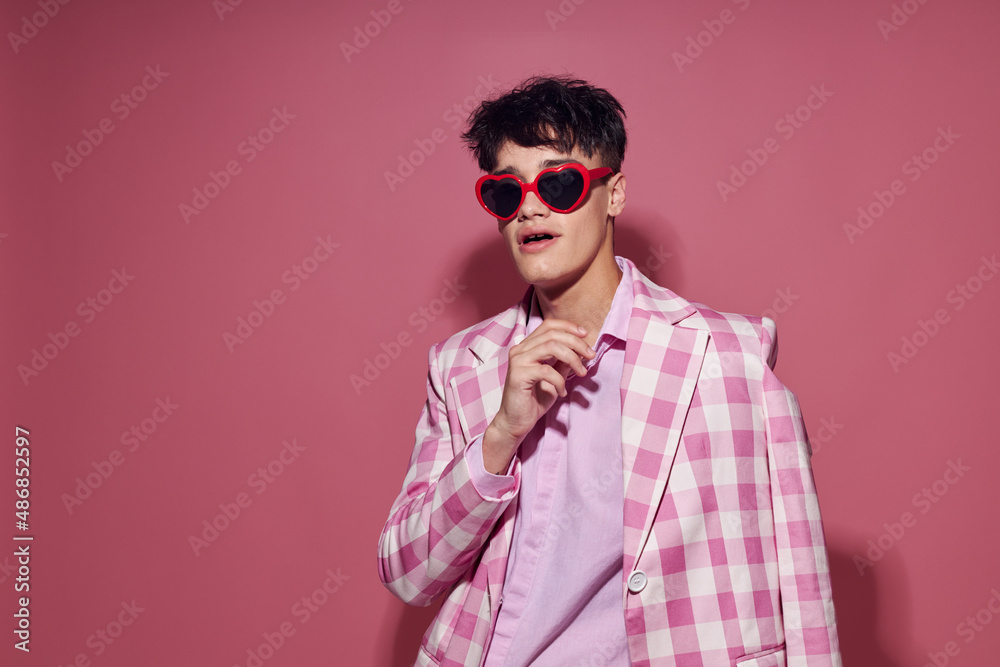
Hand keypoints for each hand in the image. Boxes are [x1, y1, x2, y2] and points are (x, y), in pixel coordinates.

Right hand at [482, 319, 594, 473]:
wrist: (516, 421)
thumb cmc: (534, 400)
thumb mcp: (554, 378)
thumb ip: (563, 363)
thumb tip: (581, 350)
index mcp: (527, 347)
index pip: (548, 325)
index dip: (568, 327)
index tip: (586, 335)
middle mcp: (520, 349)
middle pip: (552, 334)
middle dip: (576, 343)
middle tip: (591, 355)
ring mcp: (517, 361)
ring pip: (551, 347)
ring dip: (572, 358)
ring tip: (581, 373)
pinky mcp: (518, 375)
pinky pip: (547, 371)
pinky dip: (560, 380)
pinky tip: (562, 392)